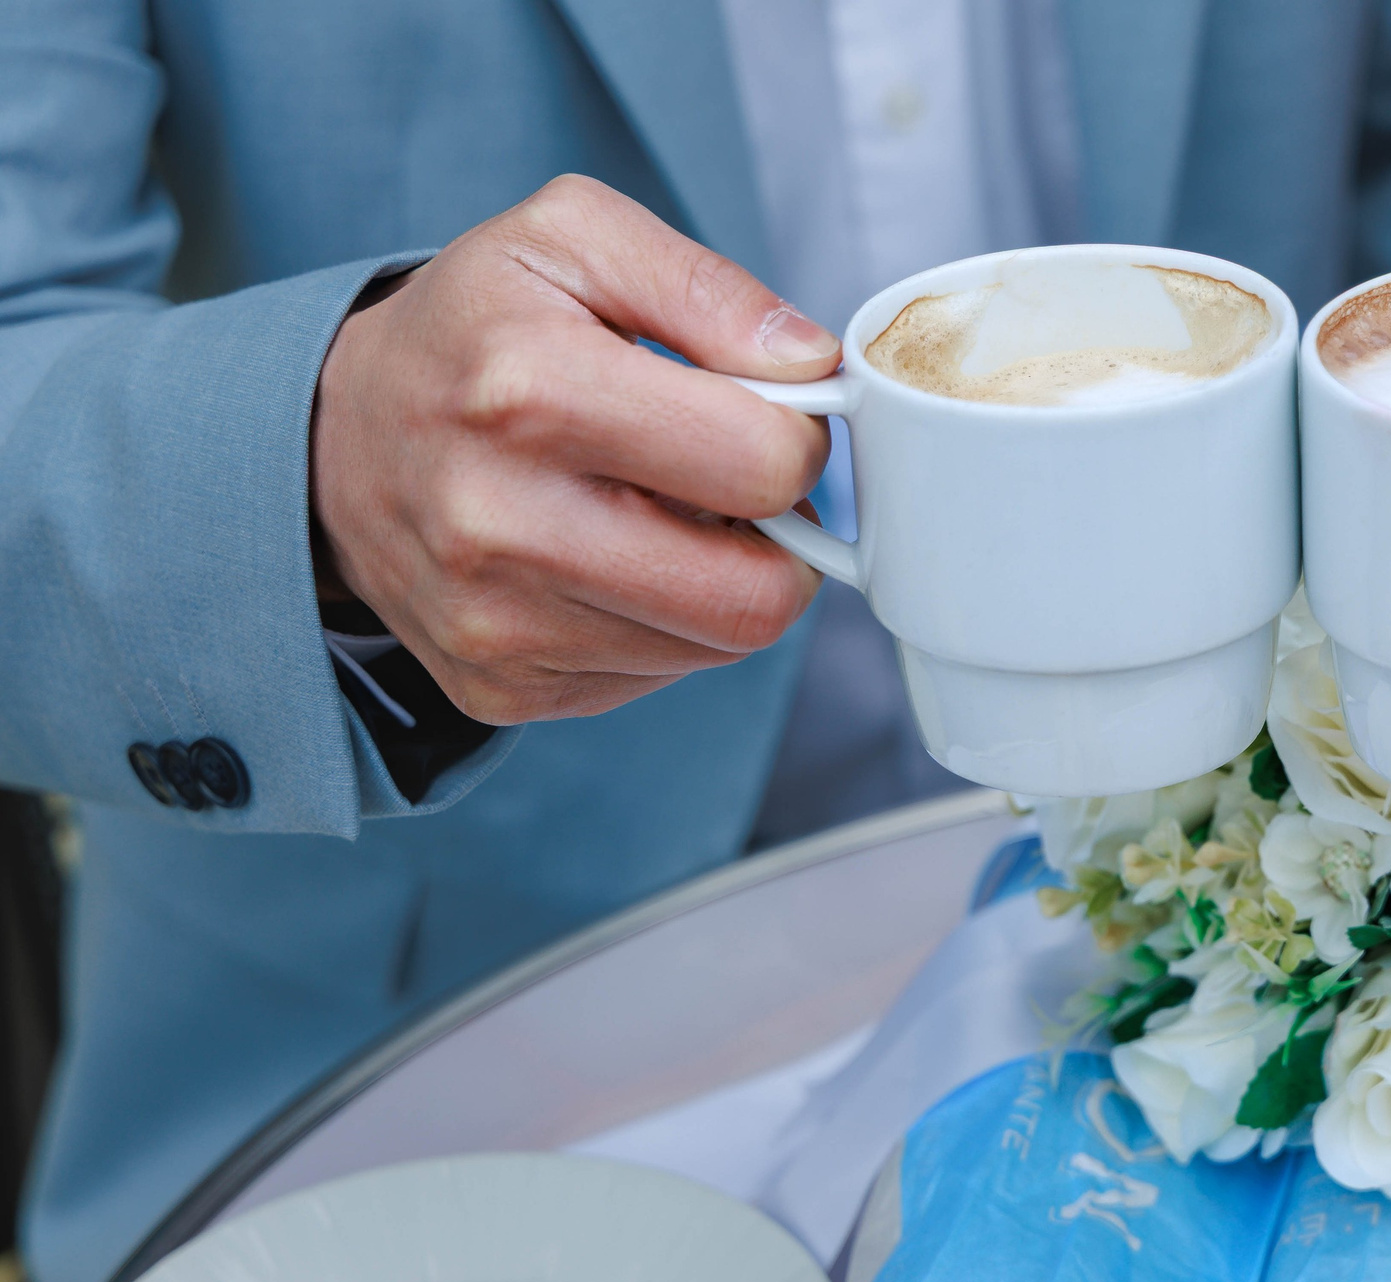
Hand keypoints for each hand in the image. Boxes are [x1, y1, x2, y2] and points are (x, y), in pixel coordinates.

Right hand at [311, 175, 836, 723]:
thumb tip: (810, 362)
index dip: (797, 440)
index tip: (766, 419)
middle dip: (783, 539)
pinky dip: (664, 624)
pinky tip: (613, 563)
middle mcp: (503, 523)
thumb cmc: (471, 332)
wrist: (334, 441)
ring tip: (663, 513)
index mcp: (531, 390)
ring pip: (718, 647)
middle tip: (739, 488)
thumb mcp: (571, 240)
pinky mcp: (498, 686)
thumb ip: (707, 286)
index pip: (765, 466)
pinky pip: (657, 678)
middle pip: (756, 596)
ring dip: (722, 581)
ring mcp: (495, 623)